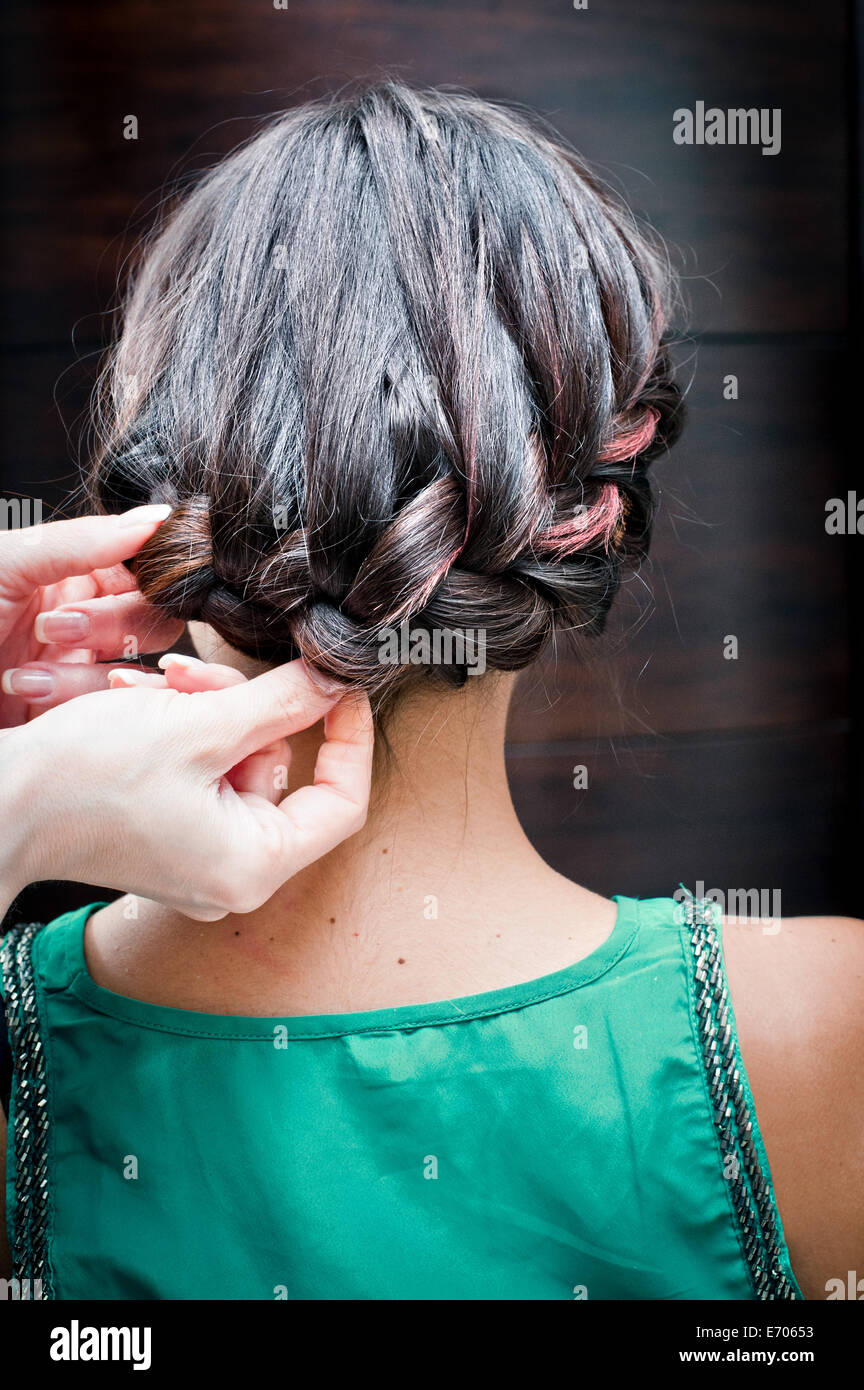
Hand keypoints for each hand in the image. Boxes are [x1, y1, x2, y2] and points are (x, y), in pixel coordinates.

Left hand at [0, 505, 181, 724]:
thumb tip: (158, 516)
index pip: (142, 568)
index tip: (137, 580)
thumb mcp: (9, 563)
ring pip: (130, 671)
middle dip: (113, 627)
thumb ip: (86, 541)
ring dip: (78, 674)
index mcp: (71, 572)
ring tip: (24, 673)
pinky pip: (103, 713)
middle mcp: (82, 618)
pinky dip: (67, 702)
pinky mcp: (66, 714)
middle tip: (59, 627)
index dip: (148, 575)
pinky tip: (25, 693)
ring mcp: (76, 668)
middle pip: (152, 621)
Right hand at [1, 658, 372, 920]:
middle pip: (278, 770)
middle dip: (243, 707)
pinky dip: (182, 732)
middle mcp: (233, 875)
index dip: (348, 737)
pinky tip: (142, 702)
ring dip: (205, 710)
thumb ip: (281, 702)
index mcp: (255, 865)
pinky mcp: (170, 838)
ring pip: (236, 761)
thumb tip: (336, 681)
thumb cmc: (86, 779)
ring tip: (156, 686)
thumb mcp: (200, 726)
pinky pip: (202, 774)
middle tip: (198, 673)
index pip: (342, 801)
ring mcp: (200, 859)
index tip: (337, 685)